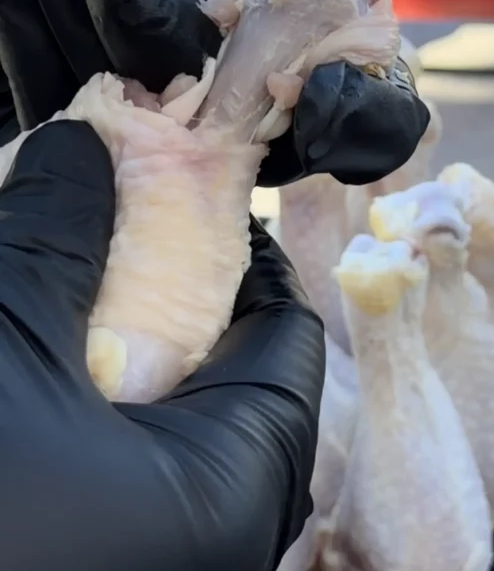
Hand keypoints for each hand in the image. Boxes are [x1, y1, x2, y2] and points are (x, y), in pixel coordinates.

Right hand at [0, 119, 322, 570]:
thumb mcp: (9, 345)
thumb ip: (57, 236)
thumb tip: (80, 145)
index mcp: (227, 494)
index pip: (283, 338)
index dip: (243, 250)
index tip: (192, 199)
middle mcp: (213, 544)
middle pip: (230, 384)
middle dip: (176, 298)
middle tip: (125, 239)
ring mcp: (160, 554)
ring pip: (173, 431)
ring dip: (128, 352)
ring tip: (79, 295)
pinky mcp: (105, 551)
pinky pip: (134, 474)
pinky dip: (104, 411)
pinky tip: (52, 370)